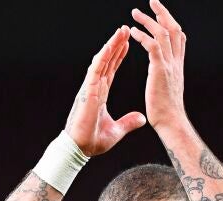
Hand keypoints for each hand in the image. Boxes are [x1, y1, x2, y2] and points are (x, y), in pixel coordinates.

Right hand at [65, 26, 146, 156]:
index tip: (127, 44)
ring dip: (111, 46)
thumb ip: (128, 122)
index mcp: (99, 94)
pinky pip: (96, 70)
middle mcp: (94, 88)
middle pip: (106, 61)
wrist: (80, 148)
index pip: (110, 71)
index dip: (118, 57)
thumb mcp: (116, 130)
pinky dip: (103, 57)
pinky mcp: (87, 91)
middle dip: (116, 45)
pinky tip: (110, 46)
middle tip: (125, 30)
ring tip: (120, 32)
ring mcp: (90, 88)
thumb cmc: (92, 141)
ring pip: (101, 61)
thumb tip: (141, 118)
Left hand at [129, 0, 187, 131]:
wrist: (171, 124)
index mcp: (177, 67)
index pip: (178, 38)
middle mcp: (176, 62)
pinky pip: (152, 46)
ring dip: (149, 20)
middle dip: (163, 13)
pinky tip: (133, 32)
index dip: (170, 24)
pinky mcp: (160, 70)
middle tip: (153, 1)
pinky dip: (143, 36)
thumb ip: (166, 82)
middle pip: (174, 29)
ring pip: (163, 34)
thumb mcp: (169, 92)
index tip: (161, 15)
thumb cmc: (167, 115)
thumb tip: (163, 83)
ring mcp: (169, 65)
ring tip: (135, 13)